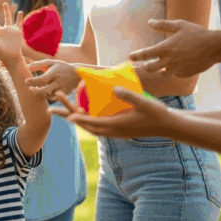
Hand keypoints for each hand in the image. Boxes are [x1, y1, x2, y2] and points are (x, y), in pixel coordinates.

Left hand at [0, 4, 24, 65]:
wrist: (12, 57)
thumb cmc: (2, 53)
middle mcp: (5, 29)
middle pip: (5, 17)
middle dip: (5, 10)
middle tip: (4, 2)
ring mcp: (11, 30)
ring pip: (11, 18)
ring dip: (10, 12)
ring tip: (9, 4)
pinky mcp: (18, 32)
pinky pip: (19, 23)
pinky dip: (20, 18)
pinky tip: (20, 12)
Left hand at [26, 59, 80, 100]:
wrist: (77, 75)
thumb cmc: (61, 67)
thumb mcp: (51, 62)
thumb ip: (38, 64)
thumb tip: (27, 67)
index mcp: (54, 73)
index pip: (41, 79)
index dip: (32, 81)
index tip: (26, 80)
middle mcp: (58, 83)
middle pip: (43, 92)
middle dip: (34, 91)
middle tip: (30, 88)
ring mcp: (61, 90)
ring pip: (46, 96)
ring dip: (39, 93)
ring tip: (36, 88)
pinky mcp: (62, 95)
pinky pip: (51, 98)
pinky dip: (46, 96)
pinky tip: (44, 91)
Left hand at [49, 89, 171, 138]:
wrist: (168, 126)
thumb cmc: (157, 113)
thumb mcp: (144, 102)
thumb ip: (129, 96)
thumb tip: (113, 88)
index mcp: (116, 125)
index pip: (91, 122)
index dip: (76, 116)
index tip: (63, 112)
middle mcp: (112, 131)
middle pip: (85, 125)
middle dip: (68, 116)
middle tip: (51, 108)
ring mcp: (115, 132)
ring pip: (89, 127)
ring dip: (75, 119)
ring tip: (62, 111)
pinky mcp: (118, 130)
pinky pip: (97, 127)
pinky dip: (87, 120)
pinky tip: (83, 113)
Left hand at [128, 20, 218, 77]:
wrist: (215, 47)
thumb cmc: (197, 33)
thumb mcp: (179, 25)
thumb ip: (163, 25)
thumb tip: (149, 22)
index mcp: (166, 48)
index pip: (146, 54)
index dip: (136, 56)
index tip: (130, 57)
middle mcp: (170, 60)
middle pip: (150, 69)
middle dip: (144, 67)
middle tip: (141, 65)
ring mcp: (178, 69)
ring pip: (163, 74)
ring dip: (158, 70)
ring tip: (157, 67)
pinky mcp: (186, 73)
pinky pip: (176, 74)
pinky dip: (173, 71)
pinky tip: (175, 66)